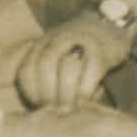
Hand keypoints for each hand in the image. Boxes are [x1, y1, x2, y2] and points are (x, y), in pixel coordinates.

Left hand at [14, 10, 132, 109]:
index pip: (27, 68)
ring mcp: (82, 43)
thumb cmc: (78, 49)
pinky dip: (85, 91)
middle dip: (46, 92)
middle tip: (51, 110)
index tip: (38, 106)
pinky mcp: (102, 52)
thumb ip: (44, 71)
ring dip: (65, 94)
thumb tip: (41, 107)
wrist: (109, 26)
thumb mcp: (55, 52)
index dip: (30, 91)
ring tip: (66, 110)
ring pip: (67, 69)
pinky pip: (90, 74)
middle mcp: (59, 39)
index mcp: (42, 43)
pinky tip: (84, 101)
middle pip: (45, 66)